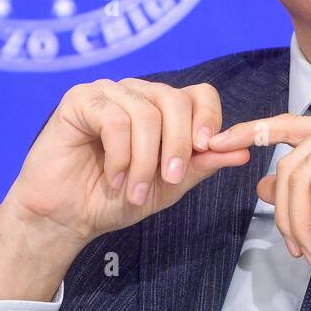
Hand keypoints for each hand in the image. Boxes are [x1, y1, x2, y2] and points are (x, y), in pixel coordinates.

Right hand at [6, 79, 250, 241]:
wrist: (68, 217)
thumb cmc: (116, 198)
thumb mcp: (169, 186)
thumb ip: (202, 165)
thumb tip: (242, 151)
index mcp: (163, 109)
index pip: (200, 94)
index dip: (209, 119)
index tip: (205, 149)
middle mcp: (138, 94)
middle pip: (176, 100)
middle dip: (178, 145)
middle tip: (170, 179)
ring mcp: (109, 93)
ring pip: (146, 114)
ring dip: (144, 161)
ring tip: (134, 191)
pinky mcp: (80, 100)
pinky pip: (115, 119)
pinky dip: (120, 155)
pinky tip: (113, 176)